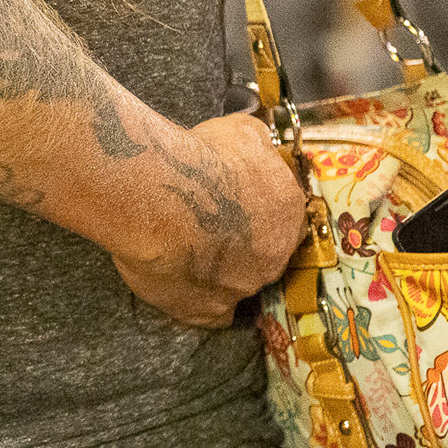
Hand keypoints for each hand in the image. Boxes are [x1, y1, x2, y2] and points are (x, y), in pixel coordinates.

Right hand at [110, 111, 306, 328]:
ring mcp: (242, 287)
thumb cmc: (200, 159)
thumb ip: (257, 146)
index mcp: (288, 212)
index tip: (232, 204)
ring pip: (238, 283)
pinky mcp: (206, 310)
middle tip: (206, 227)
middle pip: (263, 254)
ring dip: (219, 271)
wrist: (159, 197)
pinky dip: (200, 304)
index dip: (256, 211)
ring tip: (185, 253)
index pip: (282, 218)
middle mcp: (274, 255)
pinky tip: (183, 289)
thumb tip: (259, 144)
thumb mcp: (241, 133)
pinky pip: (211, 315)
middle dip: (240, 243)